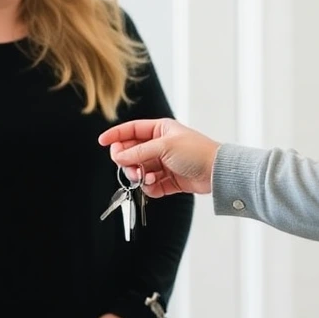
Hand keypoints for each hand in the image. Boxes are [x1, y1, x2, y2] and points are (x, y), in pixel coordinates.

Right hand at [97, 118, 220, 196]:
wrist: (217, 172)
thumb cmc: (196, 152)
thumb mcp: (164, 147)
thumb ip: (139, 152)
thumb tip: (119, 156)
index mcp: (160, 130)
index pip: (132, 130)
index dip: (116, 135)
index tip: (102, 142)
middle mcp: (160, 145)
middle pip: (132, 152)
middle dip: (128, 161)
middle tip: (129, 168)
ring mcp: (164, 163)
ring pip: (140, 170)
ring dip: (138, 176)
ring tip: (144, 179)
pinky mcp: (169, 179)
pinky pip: (151, 184)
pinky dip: (149, 187)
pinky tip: (154, 186)